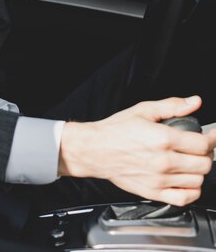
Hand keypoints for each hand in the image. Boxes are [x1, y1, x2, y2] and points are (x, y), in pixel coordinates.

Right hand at [58, 95, 215, 205]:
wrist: (96, 149)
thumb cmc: (116, 130)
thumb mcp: (144, 110)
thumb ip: (172, 106)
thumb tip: (194, 102)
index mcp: (162, 138)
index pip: (203, 144)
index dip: (212, 138)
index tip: (212, 135)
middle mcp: (163, 161)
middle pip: (204, 164)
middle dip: (206, 154)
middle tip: (200, 147)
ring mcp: (159, 179)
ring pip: (198, 181)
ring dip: (199, 171)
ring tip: (191, 161)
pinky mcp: (154, 192)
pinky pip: (185, 198)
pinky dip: (192, 190)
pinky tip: (186, 180)